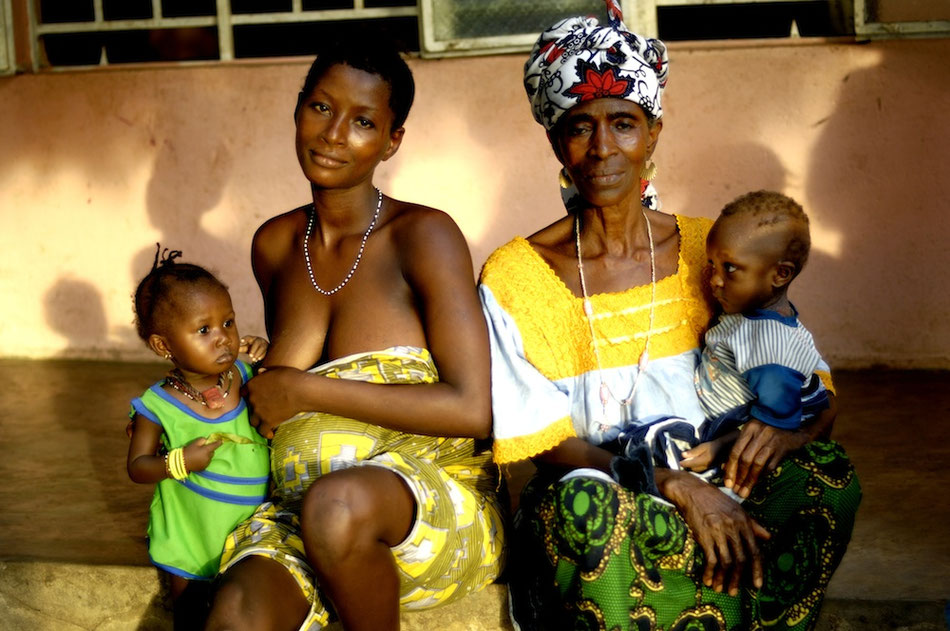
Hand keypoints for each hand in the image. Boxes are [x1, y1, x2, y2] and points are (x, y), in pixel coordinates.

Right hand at [182, 436, 221, 472]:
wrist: (182, 462)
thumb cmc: (188, 451)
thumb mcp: (195, 443)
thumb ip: (202, 440)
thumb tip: (207, 440)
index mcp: (206, 450)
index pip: (215, 445)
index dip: (218, 443)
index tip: (221, 441)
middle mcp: (208, 457)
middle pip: (212, 452)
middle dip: (209, 450)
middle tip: (202, 449)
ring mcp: (206, 463)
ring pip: (209, 458)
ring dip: (207, 456)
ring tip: (199, 455)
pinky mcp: (204, 468)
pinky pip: (207, 462)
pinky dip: (204, 461)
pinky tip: (198, 460)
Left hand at [240, 335, 268, 362]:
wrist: (263, 348)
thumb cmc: (252, 347)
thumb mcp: (247, 347)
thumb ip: (242, 348)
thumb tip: (235, 350)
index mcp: (252, 338)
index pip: (248, 337)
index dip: (245, 339)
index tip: (241, 341)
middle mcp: (259, 340)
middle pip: (257, 343)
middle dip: (253, 349)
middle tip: (250, 356)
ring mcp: (264, 344)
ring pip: (262, 347)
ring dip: (258, 353)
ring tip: (253, 359)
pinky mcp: (268, 348)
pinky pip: (266, 352)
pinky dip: (262, 356)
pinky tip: (258, 359)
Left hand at [244, 366, 305, 438]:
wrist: (300, 390)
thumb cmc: (291, 377)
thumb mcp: (277, 370)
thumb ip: (266, 372)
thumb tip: (260, 372)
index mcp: (252, 384)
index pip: (244, 392)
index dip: (249, 395)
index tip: (255, 397)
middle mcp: (252, 399)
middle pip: (249, 407)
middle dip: (256, 408)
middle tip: (265, 409)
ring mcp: (259, 412)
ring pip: (253, 421)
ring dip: (259, 421)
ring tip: (266, 422)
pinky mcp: (268, 422)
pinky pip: (262, 431)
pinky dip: (266, 433)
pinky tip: (270, 434)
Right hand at [662, 471, 769, 595]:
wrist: (691, 490)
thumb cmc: (715, 500)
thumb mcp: (737, 508)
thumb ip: (753, 524)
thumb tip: (769, 537)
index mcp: (744, 522)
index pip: (755, 550)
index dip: (757, 570)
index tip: (757, 585)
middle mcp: (733, 527)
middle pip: (740, 559)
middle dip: (737, 579)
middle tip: (733, 592)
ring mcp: (718, 532)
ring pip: (726, 562)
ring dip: (723, 579)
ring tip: (720, 589)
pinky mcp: (704, 535)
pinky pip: (710, 559)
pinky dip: (710, 572)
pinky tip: (707, 579)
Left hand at [679, 441, 718, 471]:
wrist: (724, 448)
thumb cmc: (712, 446)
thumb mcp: (702, 447)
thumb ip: (693, 452)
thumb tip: (682, 455)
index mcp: (703, 461)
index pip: (690, 464)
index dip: (684, 463)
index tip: (678, 462)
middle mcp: (705, 466)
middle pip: (693, 469)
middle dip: (687, 466)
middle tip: (682, 462)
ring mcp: (707, 468)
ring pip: (696, 470)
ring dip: (691, 467)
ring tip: (687, 463)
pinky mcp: (709, 468)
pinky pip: (700, 469)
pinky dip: (695, 467)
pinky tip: (694, 464)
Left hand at [724, 419, 808, 497]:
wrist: (788, 420)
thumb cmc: (764, 427)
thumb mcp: (750, 431)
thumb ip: (739, 446)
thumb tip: (726, 467)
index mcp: (749, 429)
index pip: (735, 451)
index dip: (730, 468)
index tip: (727, 482)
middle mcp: (760, 435)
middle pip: (745, 459)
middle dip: (739, 477)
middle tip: (736, 490)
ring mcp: (772, 442)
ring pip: (757, 464)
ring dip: (750, 480)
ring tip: (745, 491)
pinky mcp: (783, 449)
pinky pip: (770, 466)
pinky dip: (763, 475)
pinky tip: (757, 482)